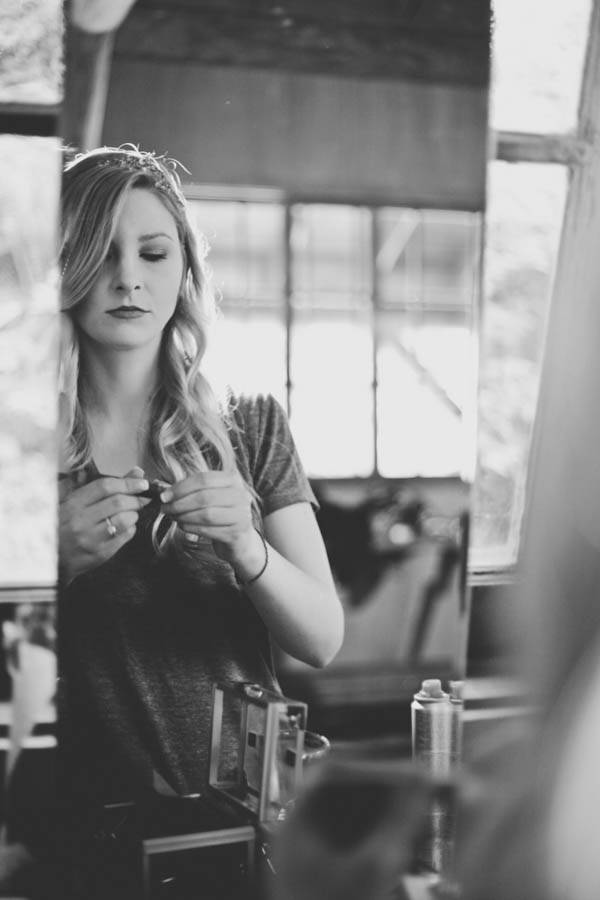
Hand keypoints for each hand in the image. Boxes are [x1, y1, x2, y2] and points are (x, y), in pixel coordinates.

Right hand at [59, 466, 150, 583]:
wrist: (52, 557)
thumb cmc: (64, 524)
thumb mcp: (75, 501)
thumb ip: (105, 485)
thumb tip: (137, 472)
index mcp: (73, 504)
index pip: (105, 487)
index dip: (128, 482)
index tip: (142, 483)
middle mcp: (81, 521)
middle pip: (118, 503)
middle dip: (136, 499)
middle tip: (141, 499)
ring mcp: (91, 539)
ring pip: (124, 521)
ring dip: (134, 514)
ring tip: (132, 513)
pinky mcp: (100, 554)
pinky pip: (125, 537)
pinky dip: (131, 528)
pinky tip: (126, 527)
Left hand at [160, 470, 261, 572]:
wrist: (240, 538)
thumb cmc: (220, 512)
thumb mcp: (210, 495)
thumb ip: (190, 490)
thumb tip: (162, 490)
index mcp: (233, 479)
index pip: (204, 479)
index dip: (181, 487)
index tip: (164, 496)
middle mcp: (241, 495)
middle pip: (204, 497)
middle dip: (180, 503)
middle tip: (165, 508)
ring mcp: (241, 515)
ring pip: (206, 514)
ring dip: (184, 516)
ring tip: (173, 517)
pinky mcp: (236, 534)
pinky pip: (208, 530)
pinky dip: (191, 528)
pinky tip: (182, 526)